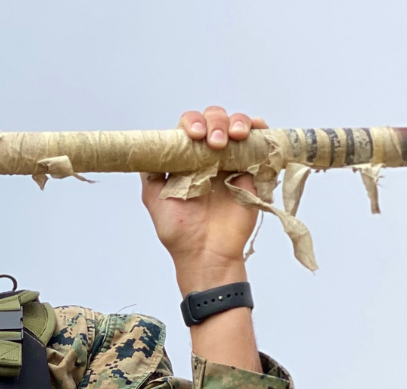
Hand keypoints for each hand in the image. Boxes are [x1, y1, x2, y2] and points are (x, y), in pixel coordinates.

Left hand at [141, 106, 268, 291]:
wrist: (207, 252)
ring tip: (232, 139)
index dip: (192, 124)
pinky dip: (259, 129)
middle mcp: (208, 156)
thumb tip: (146, 150)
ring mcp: (231, 161)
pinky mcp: (251, 170)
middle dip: (214, 122)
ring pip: (236, 124)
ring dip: (235, 123)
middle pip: (214, 119)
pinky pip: (260, 141)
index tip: (194, 136)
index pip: (189, 128)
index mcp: (186, 160)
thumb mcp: (154, 199)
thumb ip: (150, 172)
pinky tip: (252, 132)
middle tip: (213, 144)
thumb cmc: (180, 231)